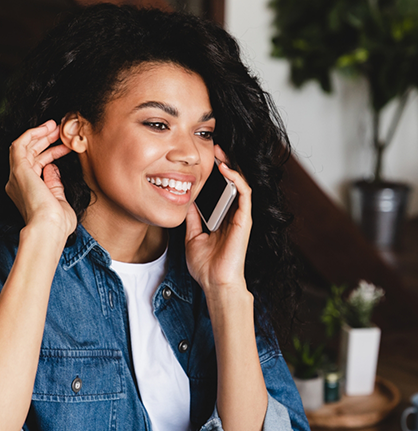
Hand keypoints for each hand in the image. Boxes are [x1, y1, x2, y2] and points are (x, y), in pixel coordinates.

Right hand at [5, 120, 76, 241]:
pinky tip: (46, 128)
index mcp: (26, 193)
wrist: (49, 229)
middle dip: (45, 141)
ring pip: (23, 147)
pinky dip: (32, 133)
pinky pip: (20, 144)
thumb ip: (54, 184)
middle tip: (60, 132)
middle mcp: (17, 184)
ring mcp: (16, 176)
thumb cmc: (57, 224)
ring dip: (39, 135)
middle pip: (29, 155)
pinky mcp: (18, 169)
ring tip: (55, 126)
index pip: (36, 167)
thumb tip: (52, 168)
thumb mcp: (59, 201)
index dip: (50, 154)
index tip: (65, 147)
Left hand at [184, 144, 251, 295]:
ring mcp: (240, 217)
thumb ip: (192, 219)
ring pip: (241, 184)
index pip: (222, 189)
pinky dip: (237, 179)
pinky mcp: (244, 220)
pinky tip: (226, 170)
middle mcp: (233, 215)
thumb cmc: (205, 266)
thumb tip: (186, 201)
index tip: (204, 159)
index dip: (215, 173)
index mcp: (222, 218)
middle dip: (225, 162)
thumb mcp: (192, 237)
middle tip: (214, 147)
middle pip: (233, 183)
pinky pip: (244, 194)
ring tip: (220, 152)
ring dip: (231, 166)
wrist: (214, 283)